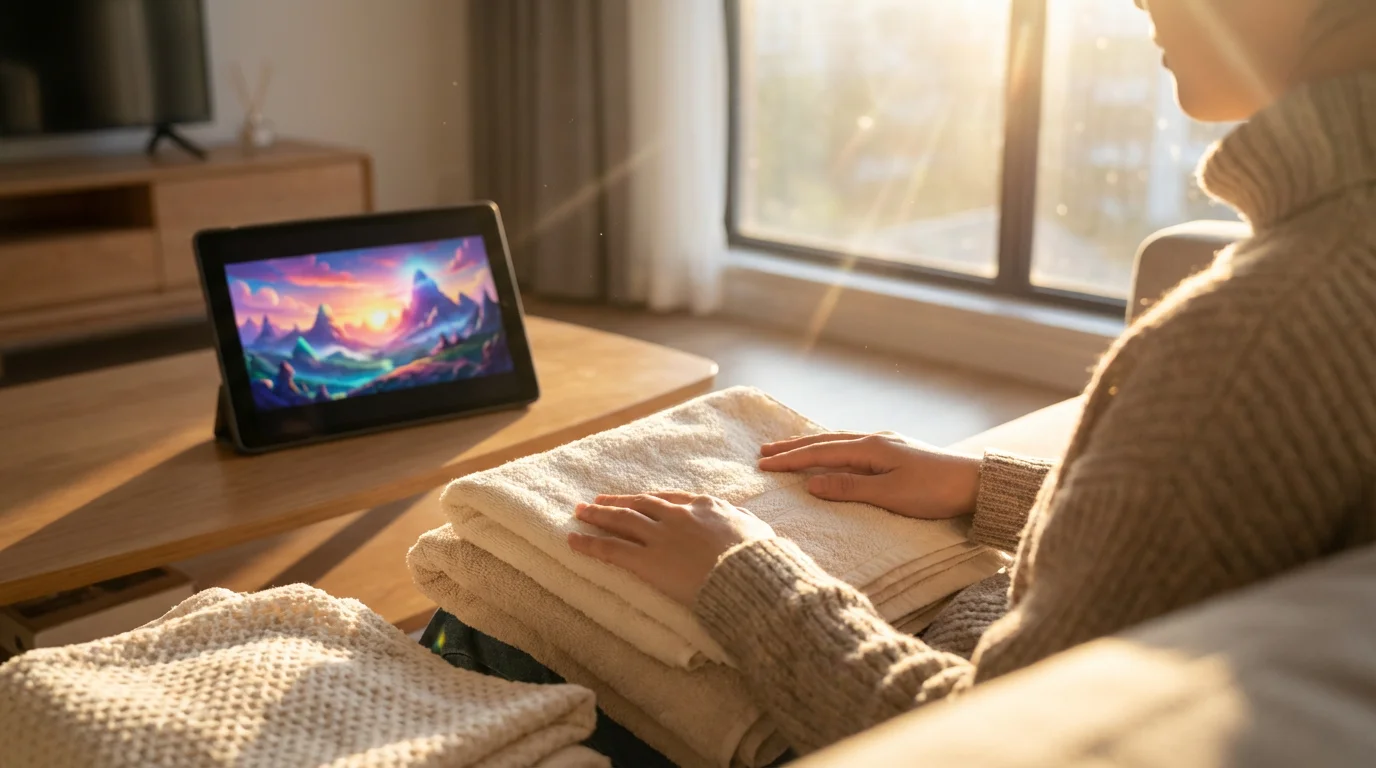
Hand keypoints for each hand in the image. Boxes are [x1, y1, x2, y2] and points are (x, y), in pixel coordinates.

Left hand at [567, 492, 773, 604]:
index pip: (669, 499)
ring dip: (597, 516)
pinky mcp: (646, 561)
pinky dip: (589, 543)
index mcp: (704, 506)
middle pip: (639, 505)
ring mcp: (659, 536)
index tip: (636, 499)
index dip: (649, 499)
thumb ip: (743, 520)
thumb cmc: (759, 557)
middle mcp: (677, 516)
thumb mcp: (757, 529)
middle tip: (596, 501)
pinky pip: (610, 549)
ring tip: (579, 513)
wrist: (747, 574)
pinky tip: (573, 540)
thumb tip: (743, 518)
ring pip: (620, 521)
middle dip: (616, 502)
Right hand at [758, 432, 980, 519]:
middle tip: (763, 452)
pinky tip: (831, 452)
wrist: (977, 483)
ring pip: (838, 442)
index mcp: (871, 448)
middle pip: (825, 442)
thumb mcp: (890, 495)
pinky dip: (831, 448)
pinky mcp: (897, 452)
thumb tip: (812, 483)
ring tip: (788, 449)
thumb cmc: (935, 492)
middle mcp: (875, 440)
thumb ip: (849, 488)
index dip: (790, 460)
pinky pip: (852, 446)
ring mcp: (887, 444)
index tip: (763, 465)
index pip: (820, 454)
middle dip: (793, 448)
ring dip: (810, 446)